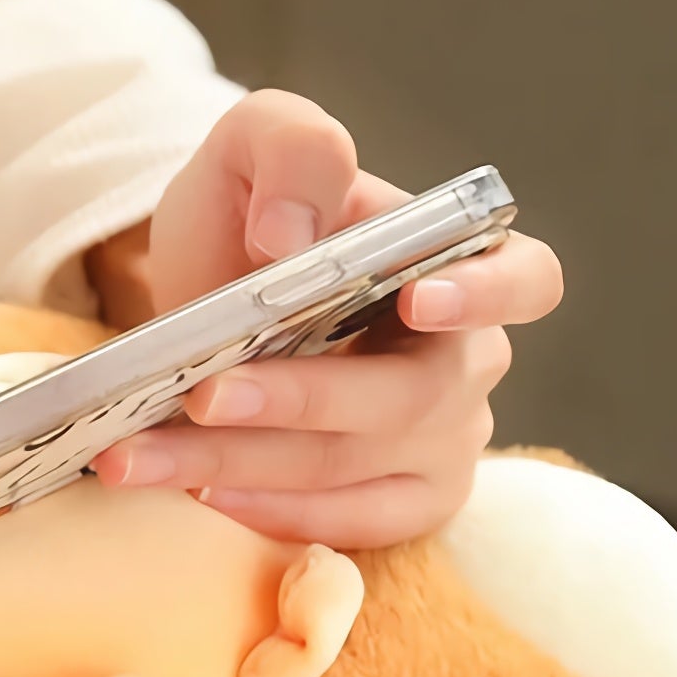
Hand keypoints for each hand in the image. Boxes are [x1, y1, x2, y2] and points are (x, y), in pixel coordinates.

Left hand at [87, 91, 562, 548]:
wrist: (210, 308)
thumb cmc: (252, 225)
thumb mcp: (257, 151)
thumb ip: (290, 151)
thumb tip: (290, 233)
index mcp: (461, 261)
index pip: (526, 279)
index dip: (484, 294)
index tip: (417, 299)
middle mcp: (467, 361)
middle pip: (404, 398)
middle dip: (296, 400)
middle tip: (204, 396)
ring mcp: (443, 445)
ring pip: (353, 468)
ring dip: (245, 464)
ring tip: (150, 456)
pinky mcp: (405, 508)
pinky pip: (349, 525)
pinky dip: (271, 513)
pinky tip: (203, 494)